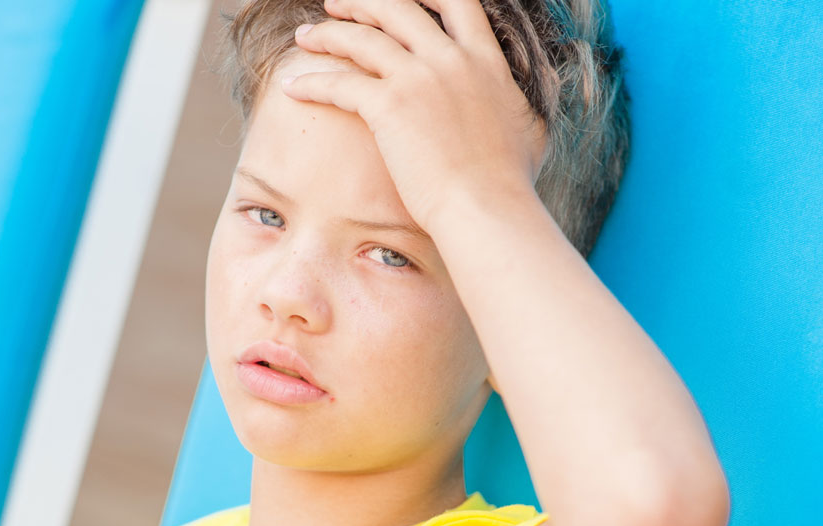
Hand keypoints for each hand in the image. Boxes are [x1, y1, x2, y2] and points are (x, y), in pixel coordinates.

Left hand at [281, 0, 548, 232]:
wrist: (488, 208)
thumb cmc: (510, 184)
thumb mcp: (529, 128)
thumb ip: (516, 104)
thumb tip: (519, 106)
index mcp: (485, 60)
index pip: (455, 2)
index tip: (399, 0)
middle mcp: (451, 58)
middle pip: (398, 7)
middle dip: (362, 1)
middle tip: (336, 4)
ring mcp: (419, 78)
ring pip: (362, 37)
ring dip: (328, 32)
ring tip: (306, 36)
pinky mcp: (390, 106)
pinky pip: (340, 82)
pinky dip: (312, 82)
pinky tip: (293, 86)